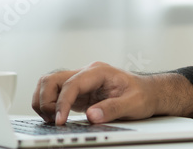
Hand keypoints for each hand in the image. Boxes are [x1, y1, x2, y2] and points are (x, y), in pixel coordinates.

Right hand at [32, 62, 155, 124]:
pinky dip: (49, 104)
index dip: (62, 102)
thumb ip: (112, 109)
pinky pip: (55, 94)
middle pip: (52, 79)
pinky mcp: (78, 92)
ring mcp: (81, 82)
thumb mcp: (133, 104)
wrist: (148, 92)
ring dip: (44, 101)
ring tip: (54, 119)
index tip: (60, 120)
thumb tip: (92, 116)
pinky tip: (56, 117)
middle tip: (55, 120)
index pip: (71, 83)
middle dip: (47, 100)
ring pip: (49, 84)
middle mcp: (86, 73)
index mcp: (99, 71)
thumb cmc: (142, 95)